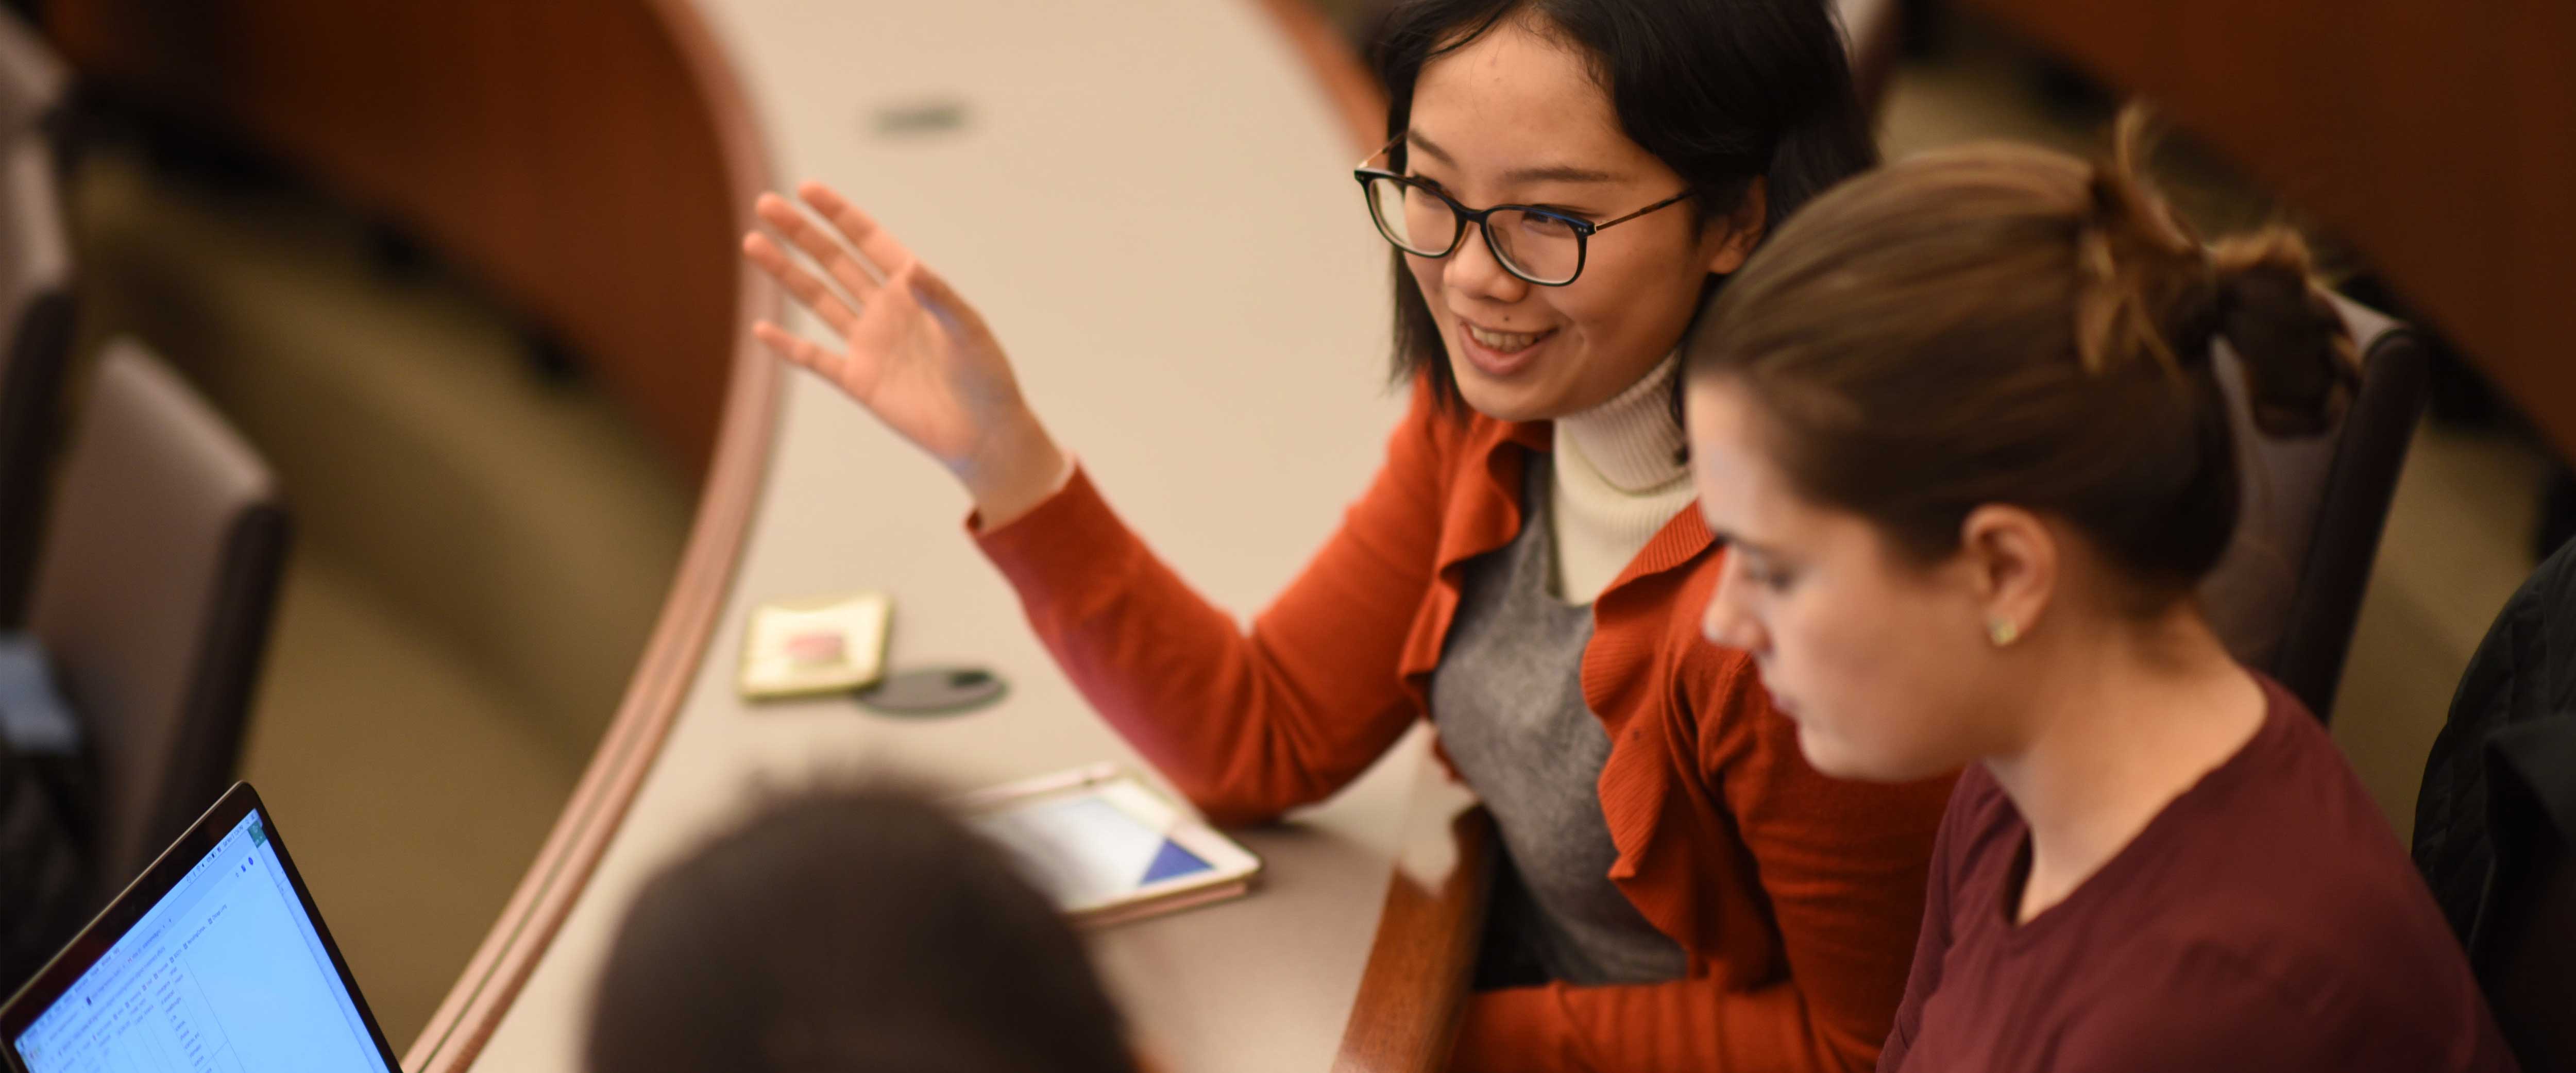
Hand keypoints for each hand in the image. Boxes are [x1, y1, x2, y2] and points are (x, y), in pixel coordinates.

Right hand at [743, 181, 1067, 525]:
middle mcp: (886, 310)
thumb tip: (911, 268)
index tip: (806, 189)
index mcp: (913, 289)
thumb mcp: (969, 332)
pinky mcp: (859, 381)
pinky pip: (815, 359)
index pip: (868, 241)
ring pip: (818, 300)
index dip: (839, 214)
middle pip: (834, 262)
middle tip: (765, 205)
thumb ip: (941, 299)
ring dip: (786, 273)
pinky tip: (760, 328)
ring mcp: (869, 344)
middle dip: (801, 233)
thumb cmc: (988, 377)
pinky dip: (787, 346)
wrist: (985, 435)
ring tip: (753, 243)